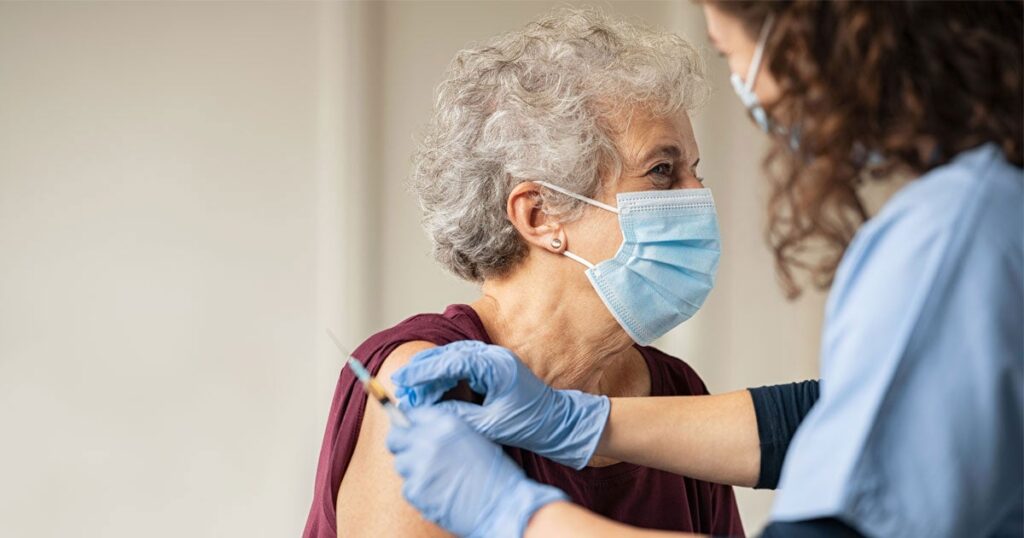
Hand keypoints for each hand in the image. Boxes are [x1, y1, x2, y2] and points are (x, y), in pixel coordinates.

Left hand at [387, 406, 567, 537]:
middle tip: (412, 455)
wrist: (502, 504)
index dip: (410, 425)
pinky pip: (408, 488)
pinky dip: (420, 491)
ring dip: (413, 470)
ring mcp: (419, 466)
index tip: (411, 432)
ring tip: (436, 478)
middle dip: (401, 445)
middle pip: (395, 437)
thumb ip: (445, 432)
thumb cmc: (494, 474)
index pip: (412, 415)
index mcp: (446, 423)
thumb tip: (420, 431)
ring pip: (401, 464)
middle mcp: (429, 440)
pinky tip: (439, 493)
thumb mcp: (473, 438)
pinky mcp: (415, 490)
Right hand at [391, 340, 609, 469]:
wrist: (558, 423)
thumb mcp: (491, 425)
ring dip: (432, 371)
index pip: (451, 362)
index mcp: (496, 367)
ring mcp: (494, 359)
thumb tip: (429, 412)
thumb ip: (459, 416)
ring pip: (453, 357)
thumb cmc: (530, 424)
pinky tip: (432, 387)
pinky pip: (462, 364)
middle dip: (423, 370)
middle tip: (401, 385)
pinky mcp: (494, 367)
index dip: (424, 372)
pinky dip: (444, 374)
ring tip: (411, 387)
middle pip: (449, 354)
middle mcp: (494, 356)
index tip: (404, 382)